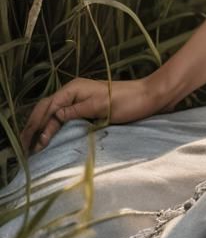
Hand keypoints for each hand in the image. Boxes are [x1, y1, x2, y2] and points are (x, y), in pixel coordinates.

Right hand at [19, 76, 165, 155]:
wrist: (149, 97)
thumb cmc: (128, 101)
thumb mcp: (100, 107)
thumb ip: (75, 112)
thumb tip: (52, 118)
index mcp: (73, 89)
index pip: (47, 108)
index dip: (38, 126)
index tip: (34, 145)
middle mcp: (73, 92)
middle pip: (45, 110)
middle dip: (33, 128)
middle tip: (25, 149)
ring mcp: (79, 99)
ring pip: (52, 113)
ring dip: (42, 129)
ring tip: (33, 147)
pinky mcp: (86, 107)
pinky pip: (63, 117)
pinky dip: (53, 127)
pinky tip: (49, 138)